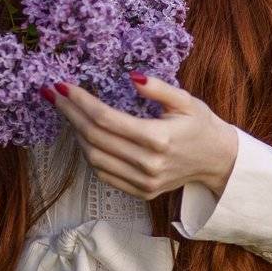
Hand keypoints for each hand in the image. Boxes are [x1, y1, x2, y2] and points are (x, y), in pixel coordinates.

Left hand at [45, 73, 238, 201]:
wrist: (218, 160)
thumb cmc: (200, 124)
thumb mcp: (185, 100)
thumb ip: (158, 88)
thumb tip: (132, 77)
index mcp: (159, 138)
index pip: (106, 119)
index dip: (80, 102)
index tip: (62, 87)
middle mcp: (149, 164)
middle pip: (95, 138)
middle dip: (70, 114)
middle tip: (54, 95)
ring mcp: (144, 182)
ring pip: (95, 159)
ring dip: (76, 134)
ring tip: (68, 112)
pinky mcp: (142, 192)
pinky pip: (104, 175)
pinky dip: (89, 154)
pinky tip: (84, 136)